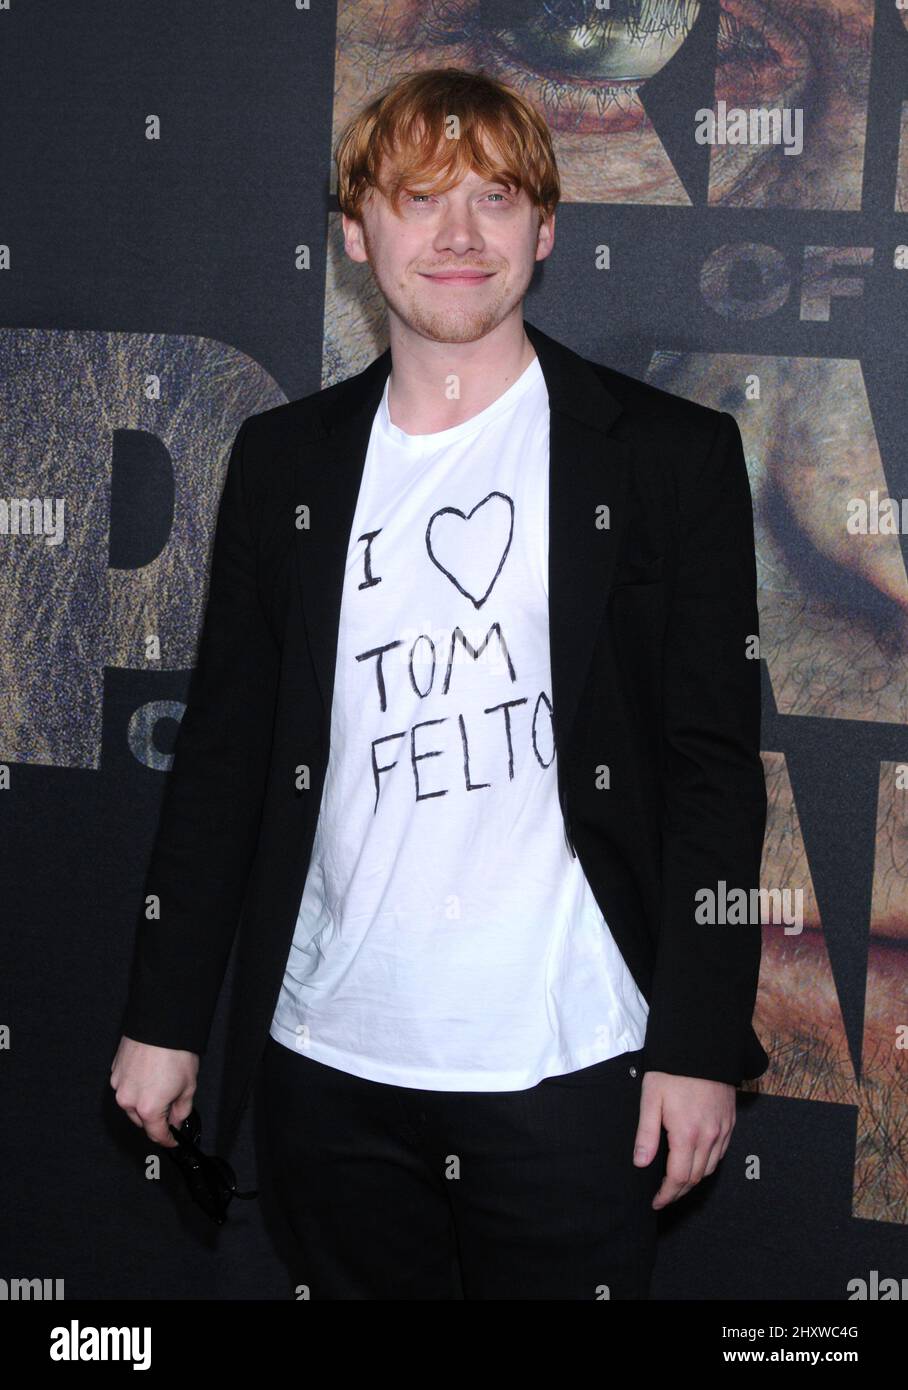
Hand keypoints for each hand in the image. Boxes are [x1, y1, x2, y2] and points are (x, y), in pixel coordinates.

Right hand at [110, 1035, 198, 1148]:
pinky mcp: (115, 1070)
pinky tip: (149, 1074)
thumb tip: (176, 1119)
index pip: (156, 1134)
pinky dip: (135, 1086)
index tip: (172, 1140)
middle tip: (171, 1104)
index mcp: (147, 1108)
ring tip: (161, 1083)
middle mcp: (128, 1100)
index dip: (167, 1139)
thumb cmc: (175, 1052)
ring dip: (143, 1101)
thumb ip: (182, 1109)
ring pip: (131, 1104)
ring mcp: (119, 1084)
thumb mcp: (189, 1085)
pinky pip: (125, 1086)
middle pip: (142, 1120)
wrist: (160, 1023)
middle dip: (155, 1117)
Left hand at [633, 1071, 735, 1208]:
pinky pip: (722, 1152)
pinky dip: (708, 1163)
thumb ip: (646, 1134)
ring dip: (694, 1179)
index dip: (667, 1194)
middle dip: (679, 1191)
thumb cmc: (672, 1071)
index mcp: (687, 1134)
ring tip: (677, 1182)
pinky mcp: (730, 1121)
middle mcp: (709, 1136)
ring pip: (710, 1167)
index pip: (678, 1177)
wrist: (701, 1047)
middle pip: (695, 1177)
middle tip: (664, 1195)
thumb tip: (641, 1163)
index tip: (656, 1201)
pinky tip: (697, 1160)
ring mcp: (723, 1129)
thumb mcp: (651, 1099)